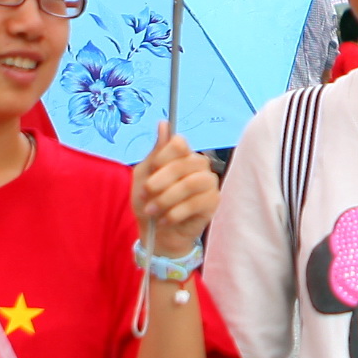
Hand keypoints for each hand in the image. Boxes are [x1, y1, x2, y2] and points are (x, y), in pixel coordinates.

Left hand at [132, 124, 216, 257]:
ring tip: (152, 210)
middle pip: (184, 163)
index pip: (179, 143)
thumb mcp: (143, 177)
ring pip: (191, 183)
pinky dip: (175, 213)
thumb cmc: (149, 203)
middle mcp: (199, 165)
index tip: (151, 170)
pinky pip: (196, 203)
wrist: (157, 234)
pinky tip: (164, 220)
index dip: (163, 155)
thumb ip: (154, 152)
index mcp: (182, 155)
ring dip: (166, 198)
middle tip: (145, 194)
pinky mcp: (213, 201)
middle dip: (160, 181)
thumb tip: (163, 123)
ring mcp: (209, 182)